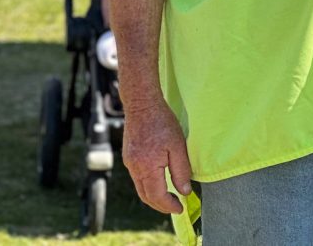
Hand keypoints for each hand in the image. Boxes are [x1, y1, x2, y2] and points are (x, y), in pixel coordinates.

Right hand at [123, 99, 193, 214]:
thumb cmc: (162, 122)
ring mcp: (129, 163)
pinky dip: (148, 185)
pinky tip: (158, 181)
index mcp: (147, 167)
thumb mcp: (178, 146)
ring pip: (140, 188)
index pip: (157, 196)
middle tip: (175, 206)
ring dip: (154, 196)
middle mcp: (134, 168)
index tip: (180, 208)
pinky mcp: (128, 157)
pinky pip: (137, 178)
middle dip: (160, 205)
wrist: (141, 104)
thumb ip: (181, 171)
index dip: (169, 205)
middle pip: (146, 196)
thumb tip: (184, 191)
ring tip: (169, 196)